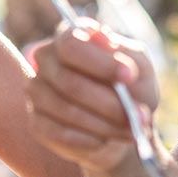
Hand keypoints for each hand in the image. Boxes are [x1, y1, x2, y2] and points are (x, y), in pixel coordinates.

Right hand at [24, 19, 159, 176]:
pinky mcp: (37, 122)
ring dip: (105, 125)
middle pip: (69, 82)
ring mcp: (37, 90)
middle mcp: (47, 58)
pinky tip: (106, 140)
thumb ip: (127, 55)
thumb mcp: (140, 70)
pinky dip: (89, 139)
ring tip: (131, 132)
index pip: (72, 45)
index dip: (101, 62)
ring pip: (67, 110)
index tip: (130, 75)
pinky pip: (60, 133)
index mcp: (70, 36)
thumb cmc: (130, 90)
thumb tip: (105, 39)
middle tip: (140, 116)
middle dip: (109, 103)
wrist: (119, 126)